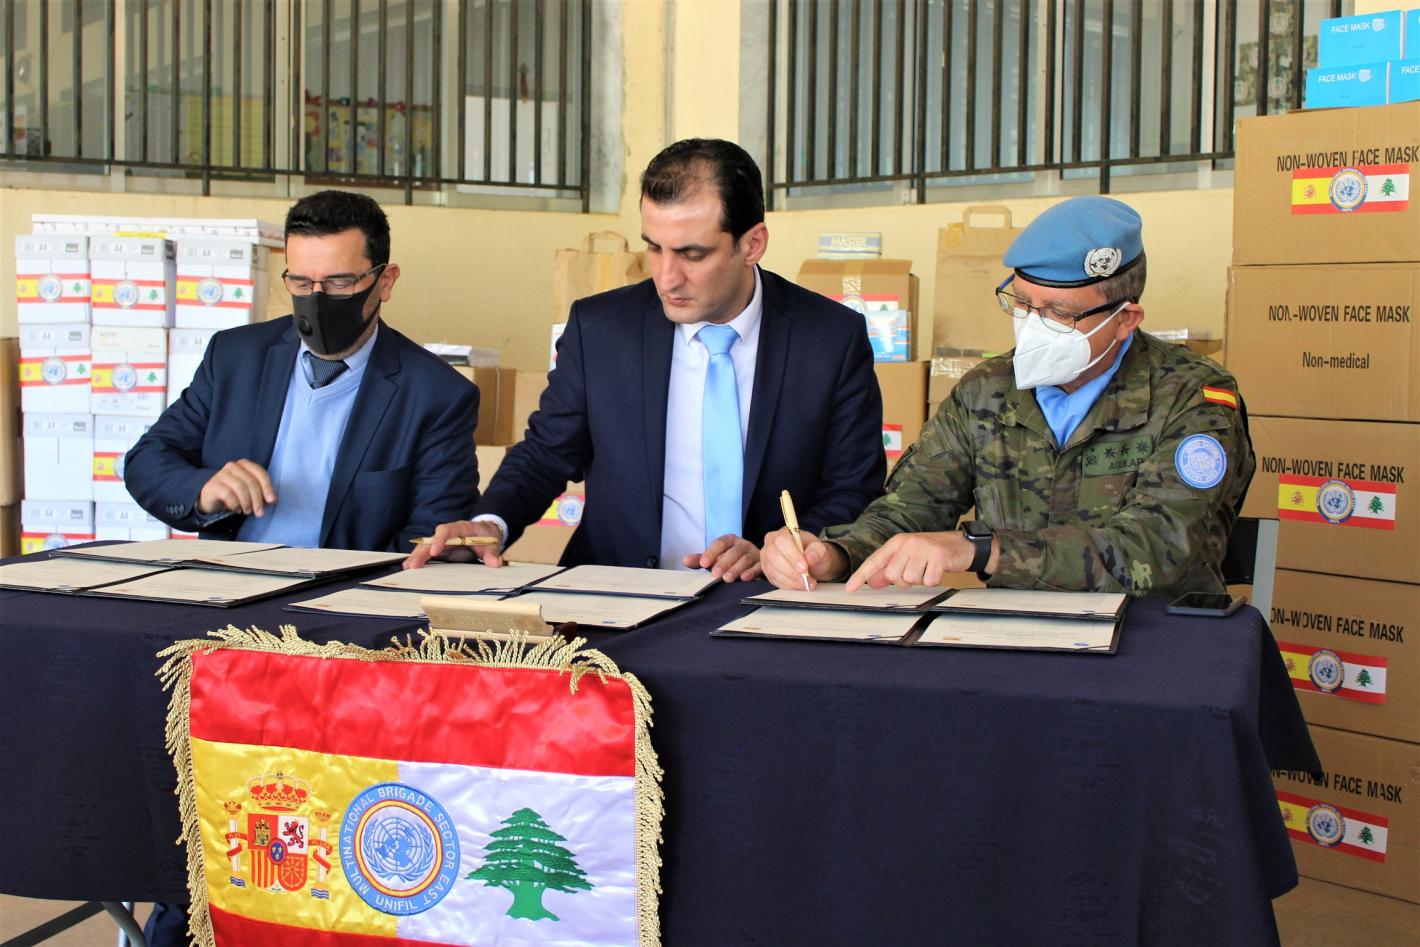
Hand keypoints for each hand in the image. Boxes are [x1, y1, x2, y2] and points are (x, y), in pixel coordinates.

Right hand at [198, 460, 276, 516]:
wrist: (212, 499)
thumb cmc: (235, 494)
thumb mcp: (250, 492)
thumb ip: (263, 493)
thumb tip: (273, 499)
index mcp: (245, 464)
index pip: (260, 473)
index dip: (268, 487)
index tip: (271, 501)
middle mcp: (233, 466)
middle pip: (251, 482)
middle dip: (257, 499)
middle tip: (259, 512)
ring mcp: (221, 474)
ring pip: (240, 487)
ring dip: (246, 502)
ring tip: (247, 511)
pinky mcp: (213, 485)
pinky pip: (228, 494)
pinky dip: (235, 504)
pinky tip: (236, 509)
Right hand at [403, 519, 504, 568]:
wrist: (487, 531)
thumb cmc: (487, 536)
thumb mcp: (492, 543)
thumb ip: (492, 553)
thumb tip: (494, 563)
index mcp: (461, 528)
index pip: (447, 530)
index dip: (439, 539)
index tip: (434, 551)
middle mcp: (449, 533)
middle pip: (432, 539)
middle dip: (422, 552)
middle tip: (414, 564)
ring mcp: (443, 541)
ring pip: (427, 546)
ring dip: (417, 556)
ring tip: (408, 567)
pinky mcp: (441, 548)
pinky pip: (428, 552)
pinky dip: (419, 558)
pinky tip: (410, 566)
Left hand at [683, 534, 761, 581]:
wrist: (752, 564)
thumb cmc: (729, 560)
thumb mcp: (714, 558)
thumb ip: (700, 559)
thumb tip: (685, 560)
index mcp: (729, 540)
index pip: (720, 543)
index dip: (711, 553)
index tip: (703, 564)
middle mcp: (742, 545)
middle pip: (733, 551)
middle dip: (724, 563)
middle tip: (715, 574)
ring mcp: (754, 553)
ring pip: (746, 559)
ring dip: (736, 569)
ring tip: (727, 578)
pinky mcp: (762, 564)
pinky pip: (758, 566)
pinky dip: (752, 572)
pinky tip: (744, 578)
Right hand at [760, 527, 846, 589]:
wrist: (811, 563)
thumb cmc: (814, 553)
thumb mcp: (820, 549)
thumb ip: (817, 551)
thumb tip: (809, 558)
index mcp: (784, 533)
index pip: (782, 542)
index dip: (792, 556)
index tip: (804, 568)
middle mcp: (771, 543)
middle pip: (774, 557)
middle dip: (791, 571)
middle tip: (806, 579)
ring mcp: (767, 558)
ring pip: (773, 571)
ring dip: (791, 580)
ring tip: (806, 583)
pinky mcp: (767, 571)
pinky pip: (774, 580)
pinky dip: (788, 585)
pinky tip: (798, 585)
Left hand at [845, 531, 977, 591]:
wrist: (962, 544)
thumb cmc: (932, 553)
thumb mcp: (909, 557)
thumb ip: (890, 568)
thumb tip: (873, 581)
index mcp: (897, 543)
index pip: (874, 561)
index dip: (861, 576)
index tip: (849, 589)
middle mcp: (907, 542)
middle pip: (893, 576)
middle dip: (904, 580)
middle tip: (917, 571)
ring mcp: (923, 548)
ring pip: (910, 579)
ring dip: (920, 580)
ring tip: (928, 569)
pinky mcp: (938, 556)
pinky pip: (928, 581)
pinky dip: (933, 580)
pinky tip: (938, 570)